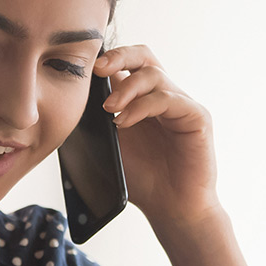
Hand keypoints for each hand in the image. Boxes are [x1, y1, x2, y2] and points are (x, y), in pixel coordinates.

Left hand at [95, 44, 257, 265]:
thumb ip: (96, 122)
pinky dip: (143, 106)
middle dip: (119, 55)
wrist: (171, 209)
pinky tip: (124, 121)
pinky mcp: (197, 117)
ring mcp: (182, 105)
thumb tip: (69, 100)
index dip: (108, 57)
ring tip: (108, 109)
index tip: (84, 67)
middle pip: (145, 57)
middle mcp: (164, 96)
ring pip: (154, 75)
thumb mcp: (110, 146)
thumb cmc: (142, 181)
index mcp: (142, 99)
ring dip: (126, 89)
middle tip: (97, 69)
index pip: (128, 63)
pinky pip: (169, 99)